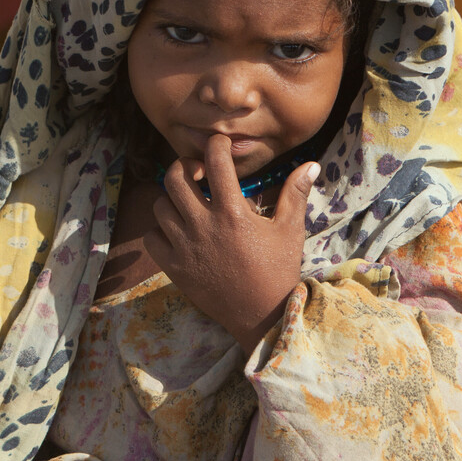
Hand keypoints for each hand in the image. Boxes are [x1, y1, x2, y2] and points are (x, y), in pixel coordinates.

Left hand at [144, 134, 316, 350]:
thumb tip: (310, 164)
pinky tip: (176, 232)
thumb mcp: (289, 230)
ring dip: (171, 198)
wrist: (261, 315)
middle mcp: (203, 225)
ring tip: (188, 203)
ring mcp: (184, 246)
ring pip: (160, 206)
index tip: (220, 146)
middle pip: (174, 178)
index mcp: (232, 212)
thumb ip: (294, 194)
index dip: (216, 145)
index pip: (216, 161)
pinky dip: (159, 230)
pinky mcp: (174, 267)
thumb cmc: (278, 270)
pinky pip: (151, 238)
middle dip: (184, 166)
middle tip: (197, 172)